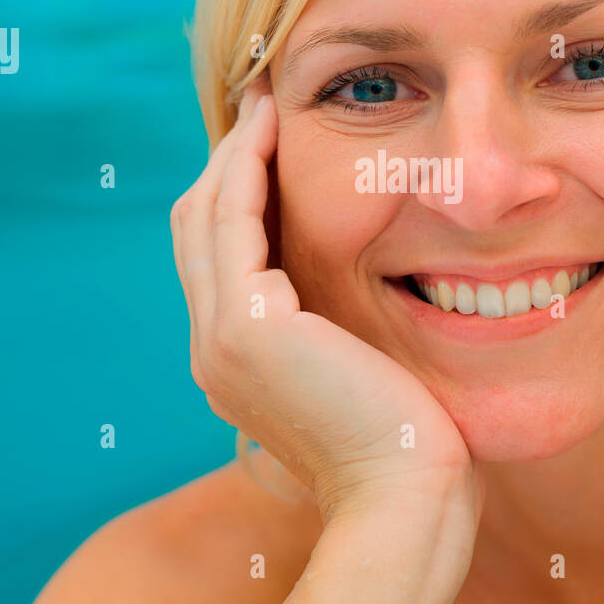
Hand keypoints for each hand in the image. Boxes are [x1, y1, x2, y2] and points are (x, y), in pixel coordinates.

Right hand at [171, 79, 480, 525]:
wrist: (403, 500)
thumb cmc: (404, 446)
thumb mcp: (360, 375)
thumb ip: (338, 332)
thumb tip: (361, 294)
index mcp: (235, 362)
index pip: (220, 257)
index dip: (235, 194)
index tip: (269, 142)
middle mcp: (212, 349)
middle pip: (199, 228)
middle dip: (227, 162)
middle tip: (262, 106)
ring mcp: (220, 339)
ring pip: (208, 216)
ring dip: (233, 153)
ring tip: (267, 104)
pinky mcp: (247, 328)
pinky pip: (235, 221)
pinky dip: (247, 168)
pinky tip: (272, 130)